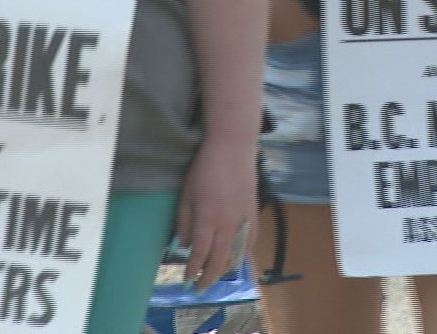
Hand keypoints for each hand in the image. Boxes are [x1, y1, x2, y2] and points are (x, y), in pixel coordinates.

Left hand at [173, 134, 257, 287]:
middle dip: (209, 277)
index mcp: (207, 218)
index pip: (199, 253)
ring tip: (216, 277)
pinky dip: (243, 255)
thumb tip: (182, 244)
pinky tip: (236, 260)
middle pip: (219, 260)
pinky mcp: (254, 214)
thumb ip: (183, 220)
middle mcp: (227, 224)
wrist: (232, 149)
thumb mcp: (186, 193)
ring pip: (237, 254)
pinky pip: (250, 242)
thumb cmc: (204, 168)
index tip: (187, 279)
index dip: (193, 269)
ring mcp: (243, 220)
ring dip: (226, 270)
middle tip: (201, 288)